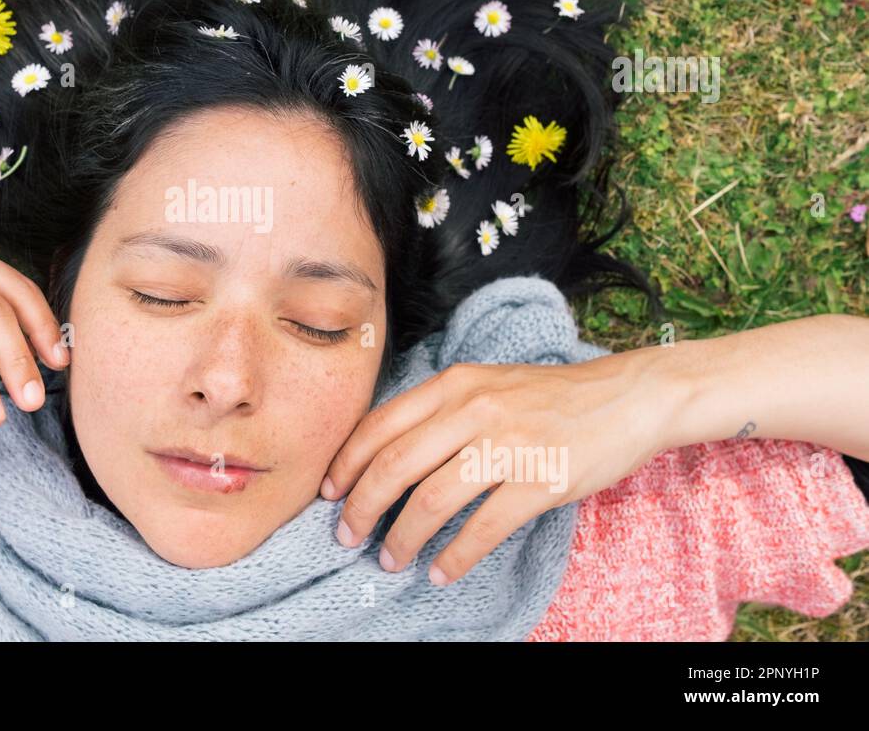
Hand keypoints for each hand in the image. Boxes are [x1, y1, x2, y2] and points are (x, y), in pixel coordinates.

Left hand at [320, 350, 680, 584]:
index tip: (329, 492)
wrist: (627, 397)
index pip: (380, 424)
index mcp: (454, 384)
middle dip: (361, 507)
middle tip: (346, 535)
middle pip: (395, 465)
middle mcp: (473, 410)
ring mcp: (507, 445)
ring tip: (390, 560)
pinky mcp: (540, 481)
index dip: (347, 463)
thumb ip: (439, 410)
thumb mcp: (485, 383)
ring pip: (432, 500)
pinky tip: (439, 571)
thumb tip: (386, 454)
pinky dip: (454, 556)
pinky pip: (483, 528)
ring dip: (402, 537)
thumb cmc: (550, 395)